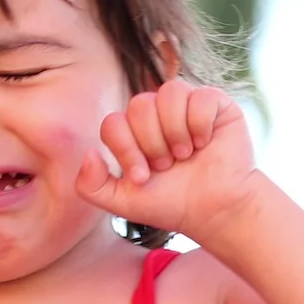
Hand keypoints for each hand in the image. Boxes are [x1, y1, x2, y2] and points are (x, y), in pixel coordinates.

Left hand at [75, 81, 259, 241]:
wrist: (215, 211)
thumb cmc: (172, 205)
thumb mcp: (122, 202)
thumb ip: (91, 185)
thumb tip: (88, 153)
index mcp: (132, 132)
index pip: (113, 123)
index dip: (125, 150)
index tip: (143, 177)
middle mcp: (157, 114)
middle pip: (139, 104)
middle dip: (151, 142)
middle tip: (168, 165)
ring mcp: (186, 106)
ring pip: (168, 92)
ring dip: (174, 130)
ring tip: (185, 153)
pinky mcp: (215, 104)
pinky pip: (200, 96)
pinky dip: (200, 123)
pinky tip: (205, 142)